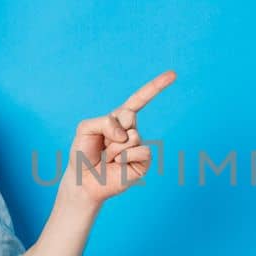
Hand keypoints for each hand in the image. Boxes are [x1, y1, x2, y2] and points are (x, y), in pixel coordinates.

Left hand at [62, 70, 175, 205]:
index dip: (156, 86)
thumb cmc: (83, 153)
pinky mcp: (143, 162)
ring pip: (132, 136)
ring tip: (108, 158)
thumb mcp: (85, 128)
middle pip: (128, 116)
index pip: (140, 99)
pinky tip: (117, 165)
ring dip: (114, 148)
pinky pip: (141, 151)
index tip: (173, 74)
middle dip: (111, 129)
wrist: (83, 181)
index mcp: (119, 118)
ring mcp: (138, 146)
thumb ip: (104, 122)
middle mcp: (131, 130)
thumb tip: (127, 134)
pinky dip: (125, 157)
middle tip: (103, 144)